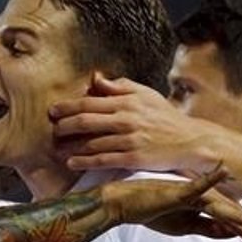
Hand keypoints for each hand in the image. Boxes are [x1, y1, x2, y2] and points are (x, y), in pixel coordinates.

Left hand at [51, 72, 216, 173]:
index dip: (68, 107)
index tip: (53, 111)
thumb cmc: (164, 117)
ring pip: (91, 142)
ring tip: (55, 149)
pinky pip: (103, 159)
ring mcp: (129, 139)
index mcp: (127, 101)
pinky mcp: (133, 158)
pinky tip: (71, 162)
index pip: (90, 101)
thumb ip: (120, 86)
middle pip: (86, 121)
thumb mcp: (145, 94)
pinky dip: (84, 161)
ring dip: (70, 146)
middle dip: (64, 126)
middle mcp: (126, 119)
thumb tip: (96, 78)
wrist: (190, 140)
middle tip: (52, 130)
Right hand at [105, 167, 241, 241]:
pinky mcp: (178, 191)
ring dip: (236, 215)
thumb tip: (230, 233)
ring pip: (218, 205)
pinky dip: (211, 180)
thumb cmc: (149, 212)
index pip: (226, 217)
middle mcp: (199, 196)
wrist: (124, 205)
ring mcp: (189, 192)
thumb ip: (207, 228)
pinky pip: (198, 187)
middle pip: (227, 211)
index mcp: (200, 204)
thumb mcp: (183, 227)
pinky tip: (224, 173)